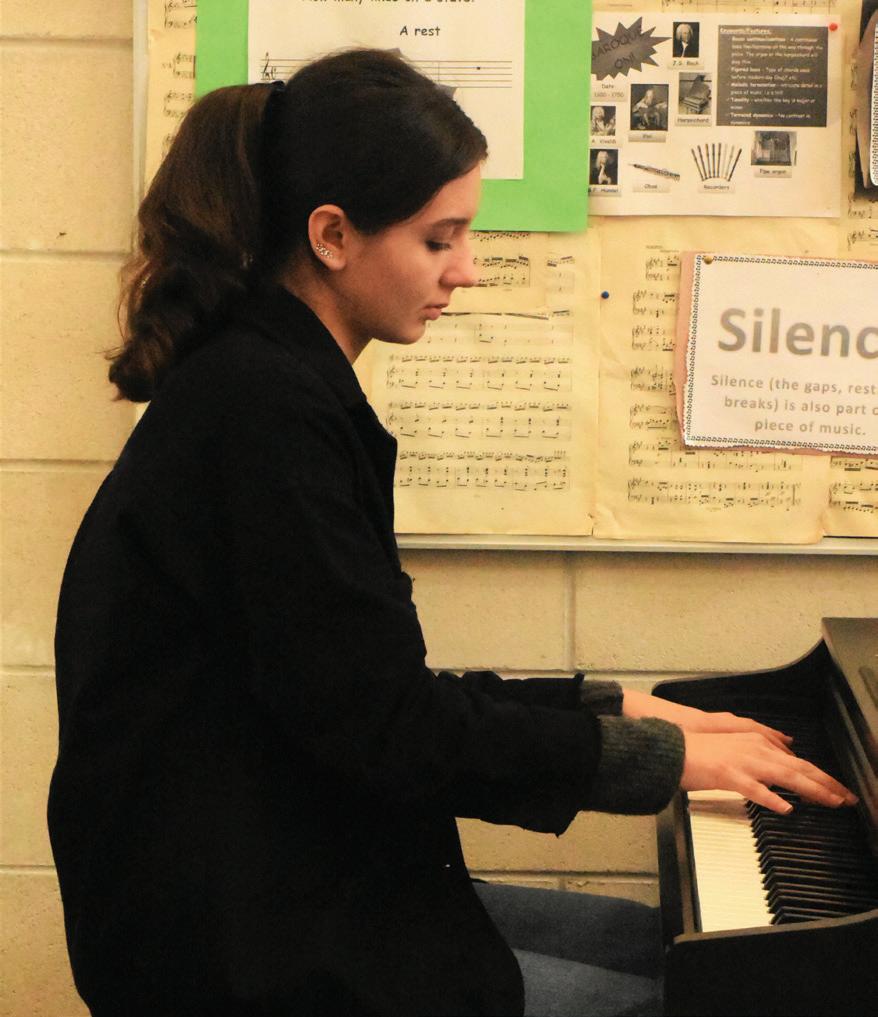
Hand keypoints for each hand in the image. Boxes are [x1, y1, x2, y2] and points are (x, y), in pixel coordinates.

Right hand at [622, 690, 857, 813]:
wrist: (670, 749)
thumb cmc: (698, 751)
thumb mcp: (734, 744)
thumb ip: (760, 747)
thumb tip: (784, 749)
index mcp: (756, 742)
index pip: (797, 761)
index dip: (822, 776)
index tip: (838, 790)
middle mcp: (753, 748)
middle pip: (799, 767)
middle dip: (828, 784)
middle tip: (848, 799)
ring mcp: (741, 760)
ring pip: (785, 775)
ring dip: (812, 789)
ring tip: (830, 802)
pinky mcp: (726, 773)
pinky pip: (754, 788)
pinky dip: (772, 797)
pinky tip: (786, 808)